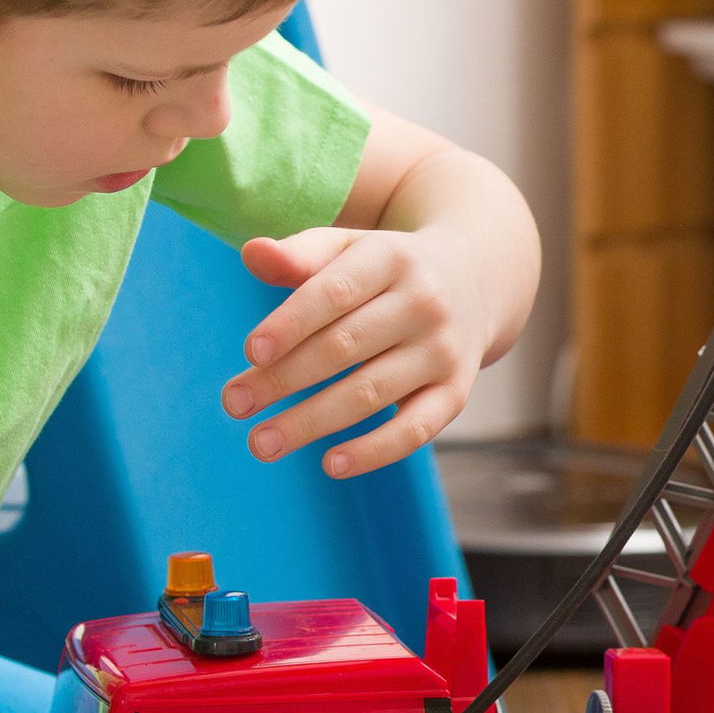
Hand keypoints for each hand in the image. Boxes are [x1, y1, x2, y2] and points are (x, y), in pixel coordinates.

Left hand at [221, 225, 489, 478]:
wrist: (479, 276)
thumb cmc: (386, 268)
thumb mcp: (349, 248)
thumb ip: (300, 255)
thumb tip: (252, 253)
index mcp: (391, 259)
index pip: (334, 292)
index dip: (292, 323)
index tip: (251, 352)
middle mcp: (423, 304)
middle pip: (344, 346)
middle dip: (284, 379)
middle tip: (234, 405)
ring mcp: (442, 351)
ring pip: (371, 392)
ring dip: (312, 422)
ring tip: (261, 443)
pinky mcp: (455, 392)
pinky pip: (416, 429)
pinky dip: (374, 451)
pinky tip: (329, 464)